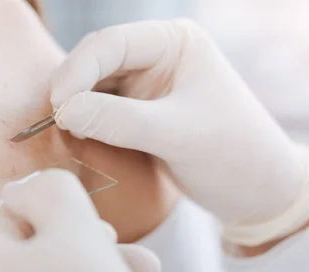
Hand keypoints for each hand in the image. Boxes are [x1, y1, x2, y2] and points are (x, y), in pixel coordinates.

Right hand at [50, 20, 308, 245]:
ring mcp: (144, 84)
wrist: (253, 191)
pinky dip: (84, 122)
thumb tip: (65, 111)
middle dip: (72, 87)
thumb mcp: (176, 135)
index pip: (112, 44)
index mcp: (174, 43)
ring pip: (92, 86)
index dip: (78, 70)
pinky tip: (77, 137)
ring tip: (64, 130)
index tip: (59, 105)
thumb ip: (119, 121)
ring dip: (75, 106)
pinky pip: (98, 109)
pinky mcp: (137, 112)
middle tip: (55, 120)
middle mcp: (156, 56)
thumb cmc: (230, 154)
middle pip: (96, 61)